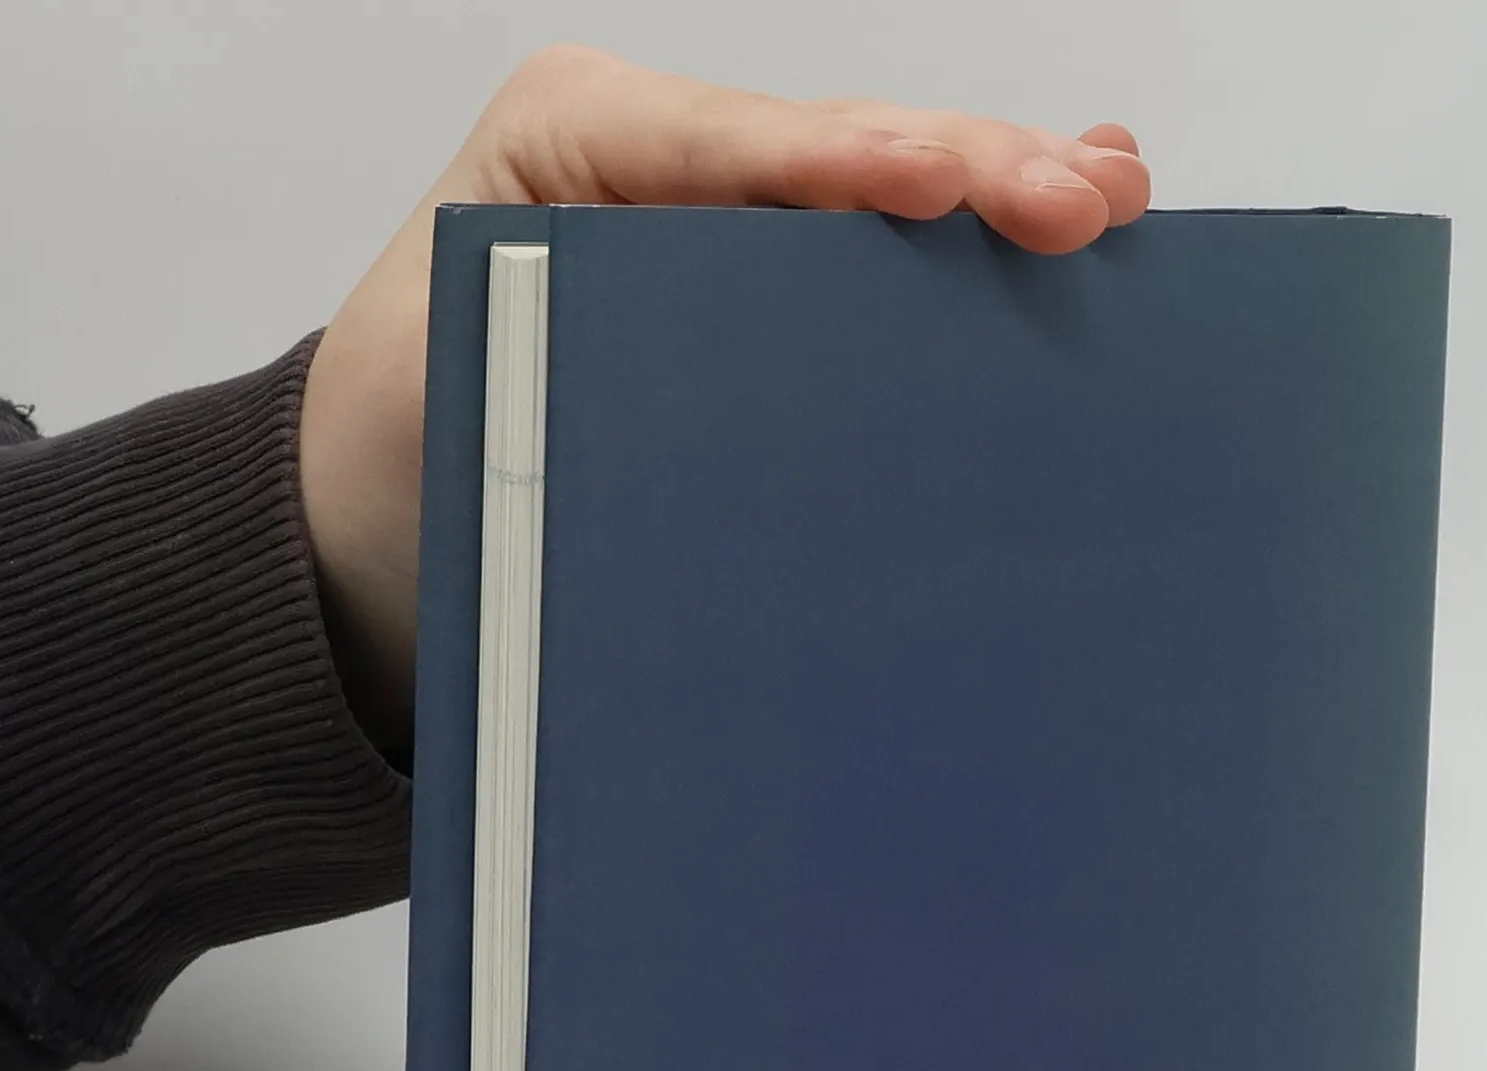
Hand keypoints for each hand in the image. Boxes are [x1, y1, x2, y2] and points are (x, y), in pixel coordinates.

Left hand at [299, 46, 1150, 762]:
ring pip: (879, 200)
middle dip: (970, 172)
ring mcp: (724, 231)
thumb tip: (765, 411)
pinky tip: (1062, 231)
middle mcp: (667, 166)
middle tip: (1088, 200)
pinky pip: (870, 275)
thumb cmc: (409, 437)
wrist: (375, 513)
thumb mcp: (463, 385)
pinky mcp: (760, 309)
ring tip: (1111, 198)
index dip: (861, 162)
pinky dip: (965, 264)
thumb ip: (581, 361)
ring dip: (996, 201)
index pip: (744, 143)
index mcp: (578, 142)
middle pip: (842, 153)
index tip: (957, 190)